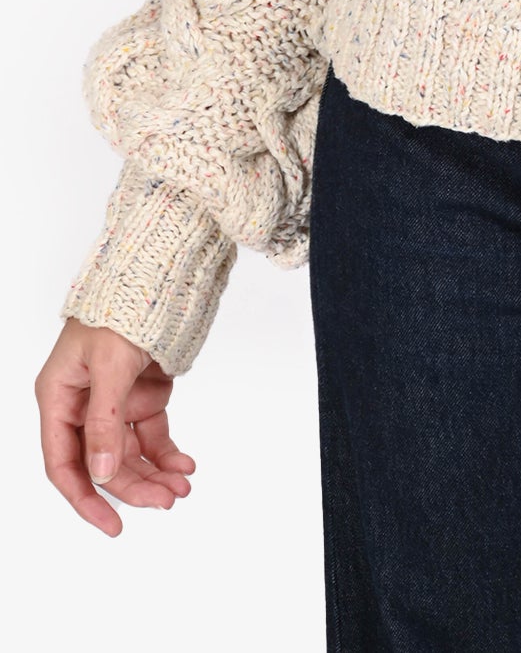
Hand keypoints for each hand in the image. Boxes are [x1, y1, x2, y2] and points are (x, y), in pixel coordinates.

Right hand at [36, 318, 196, 534]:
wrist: (159, 272)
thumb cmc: (120, 308)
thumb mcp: (109, 365)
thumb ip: (105, 420)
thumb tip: (103, 473)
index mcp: (59, 398)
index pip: (64, 463)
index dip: (85, 498)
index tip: (112, 525)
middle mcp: (82, 405)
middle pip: (103, 463)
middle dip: (134, 486)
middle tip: (166, 502)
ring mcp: (114, 402)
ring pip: (130, 454)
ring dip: (155, 474)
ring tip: (182, 487)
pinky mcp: (143, 395)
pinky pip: (152, 435)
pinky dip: (167, 453)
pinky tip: (185, 466)